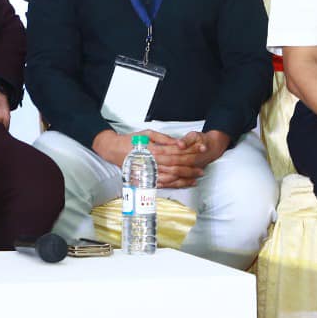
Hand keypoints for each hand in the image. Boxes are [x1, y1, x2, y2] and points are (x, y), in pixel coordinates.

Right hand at [91, 129, 223, 189]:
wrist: (114, 150)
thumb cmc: (131, 140)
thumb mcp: (147, 133)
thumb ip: (163, 139)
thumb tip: (178, 143)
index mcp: (154, 149)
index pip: (176, 151)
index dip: (190, 151)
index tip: (200, 150)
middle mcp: (153, 162)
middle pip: (176, 165)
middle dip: (191, 167)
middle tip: (202, 168)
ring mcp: (150, 171)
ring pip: (171, 176)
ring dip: (185, 177)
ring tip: (197, 177)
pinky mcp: (147, 178)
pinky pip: (164, 183)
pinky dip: (175, 184)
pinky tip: (184, 183)